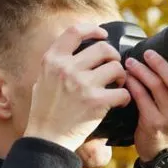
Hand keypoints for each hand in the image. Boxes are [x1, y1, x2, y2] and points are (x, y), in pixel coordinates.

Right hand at [24, 24, 130, 150]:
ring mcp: (82, 84)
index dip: (93, 29)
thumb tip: (74, 48)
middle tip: (114, 67)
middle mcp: (67, 68)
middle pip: (103, 48)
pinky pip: (122, 92)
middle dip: (114, 56)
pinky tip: (120, 101)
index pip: (75, 31)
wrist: (47, 138)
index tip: (103, 34)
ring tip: (118, 84)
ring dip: (122, 75)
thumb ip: (57, 63)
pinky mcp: (96, 102)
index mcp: (52, 60)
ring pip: (116, 67)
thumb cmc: (45, 111)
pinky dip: (125, 96)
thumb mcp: (42, 79)